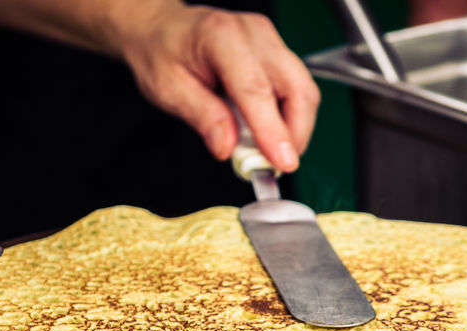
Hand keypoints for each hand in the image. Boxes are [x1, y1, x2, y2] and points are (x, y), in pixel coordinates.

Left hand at [115, 5, 319, 171]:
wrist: (163, 30)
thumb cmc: (162, 54)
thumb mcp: (168, 90)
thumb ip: (203, 117)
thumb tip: (228, 148)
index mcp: (222, 38)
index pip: (257, 89)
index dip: (273, 131)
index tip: (283, 163)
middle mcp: (254, 34)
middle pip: (297, 88)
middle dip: (294, 134)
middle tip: (275, 165)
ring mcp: (270, 41)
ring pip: (303, 90)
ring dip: (293, 128)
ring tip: (265, 149)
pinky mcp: (277, 52)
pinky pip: (296, 88)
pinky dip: (287, 117)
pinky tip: (266, 130)